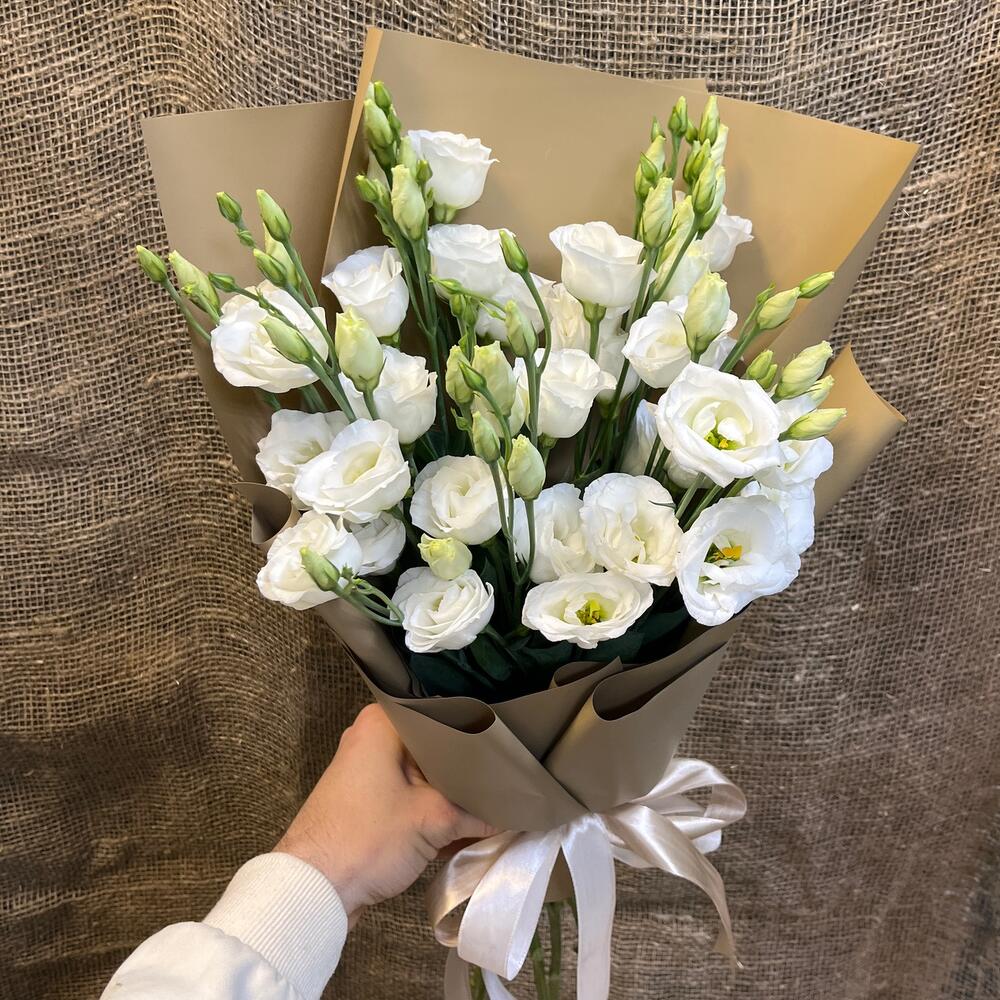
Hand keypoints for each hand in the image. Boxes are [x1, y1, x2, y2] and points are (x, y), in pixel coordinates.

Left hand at [275, 703, 494, 918]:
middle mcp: (372, 738)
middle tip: (509, 776)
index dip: (478, 731)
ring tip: (495, 801)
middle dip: (468, 768)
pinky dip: (432, 809)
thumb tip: (517, 813)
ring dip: (452, 794)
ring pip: (423, 774)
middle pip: (435, 746)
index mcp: (383, 724)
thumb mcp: (432, 820)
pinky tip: (466, 825)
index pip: (443, 714)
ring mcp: (366, 771)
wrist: (313, 890)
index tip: (509, 744)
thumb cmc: (367, 839)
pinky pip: (408, 795)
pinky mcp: (365, 801)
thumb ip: (477, 812)